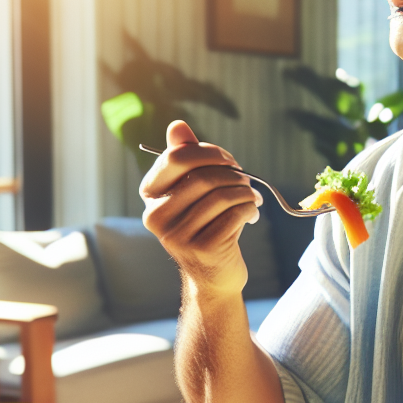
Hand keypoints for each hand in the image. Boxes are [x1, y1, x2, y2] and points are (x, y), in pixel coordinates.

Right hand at [140, 120, 262, 297]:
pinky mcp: (202, 248)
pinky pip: (234, 214)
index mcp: (150, 195)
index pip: (176, 157)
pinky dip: (250, 208)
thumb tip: (177, 125)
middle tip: (245, 180)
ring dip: (245, 192)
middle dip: (232, 174)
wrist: (213, 276)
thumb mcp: (192, 192)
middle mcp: (156, 216)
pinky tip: (252, 214)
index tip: (229, 161)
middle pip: (203, 176)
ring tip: (252, 197)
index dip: (209, 152)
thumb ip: (184, 158)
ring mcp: (177, 235)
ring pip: (222, 195)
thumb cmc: (205, 225)